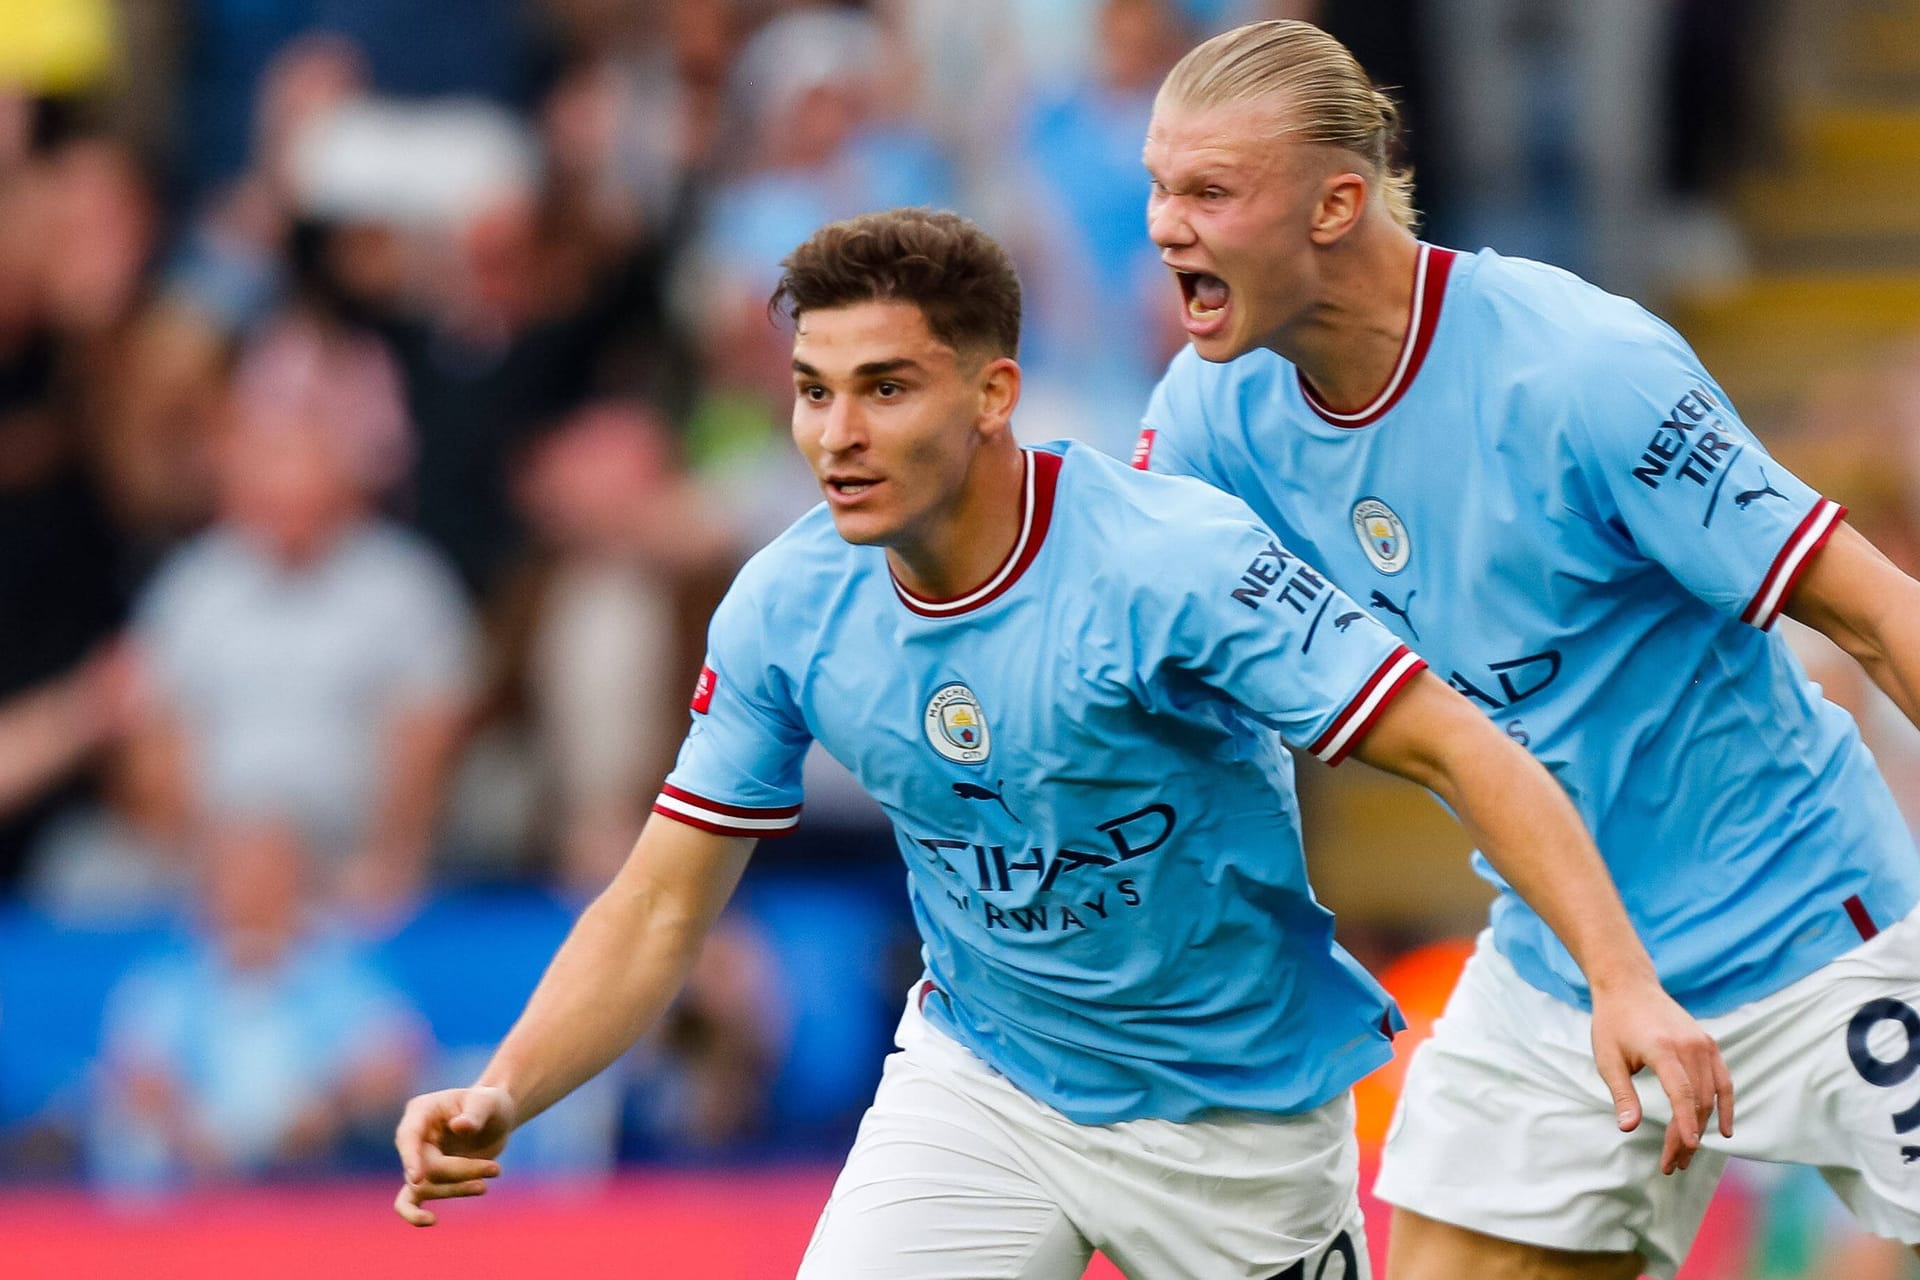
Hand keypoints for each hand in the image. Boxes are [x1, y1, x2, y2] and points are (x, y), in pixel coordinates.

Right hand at [392, 1084, 514, 1225]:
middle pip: (425, 1167)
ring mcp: (417, 1159)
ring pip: (424, 1187)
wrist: (497, 1117)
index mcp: (421, 1111)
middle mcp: (413, 1137)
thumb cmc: (490, 1104)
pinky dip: (415, 1214)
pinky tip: (430, 1221)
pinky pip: (410, 1201)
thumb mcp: (488, 1102)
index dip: (410, 1158)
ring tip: (490, 1179)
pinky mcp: (427, 1178)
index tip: (418, 1178)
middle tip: (496, 1169)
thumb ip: (475, 1113)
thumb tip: (460, 1126)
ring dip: (457, 1189)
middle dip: (460, 1172)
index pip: (408, 1136)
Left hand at [1589, 983, 1733, 1174]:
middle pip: (1697, 1101)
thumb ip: (1622, 1093)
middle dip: (1687, 1136)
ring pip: (1711, 1095)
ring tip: (1689, 1154)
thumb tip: (1628, 1128)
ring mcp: (1703, 1044)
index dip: (1685, 1125)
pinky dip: (1725, 1105)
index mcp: (1663, 1048)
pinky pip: (1723, 1080)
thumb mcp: (1608, 1058)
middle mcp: (1690, 1046)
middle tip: (1674, 1164)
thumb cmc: (1613, 1022)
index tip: (1687, 1150)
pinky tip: (1723, 1129)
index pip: (1682, 1094)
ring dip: (1703, 1127)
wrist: (1629, 986)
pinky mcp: (1708, 1044)